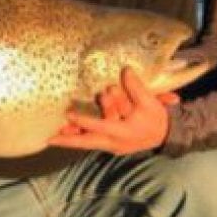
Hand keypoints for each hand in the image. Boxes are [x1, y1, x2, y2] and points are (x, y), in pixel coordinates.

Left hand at [48, 67, 175, 154]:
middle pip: (87, 142)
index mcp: (123, 132)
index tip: (69, 114)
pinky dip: (81, 137)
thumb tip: (125, 70)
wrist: (166, 135)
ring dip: (71, 139)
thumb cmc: (157, 119)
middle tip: (49, 139)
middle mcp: (114, 143)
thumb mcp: (149, 102)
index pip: (100, 125)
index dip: (83, 120)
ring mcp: (112, 146)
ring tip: (54, 135)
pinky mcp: (111, 144)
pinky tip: (69, 132)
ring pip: (88, 143)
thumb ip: (136, 87)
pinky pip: (92, 141)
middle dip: (68, 141)